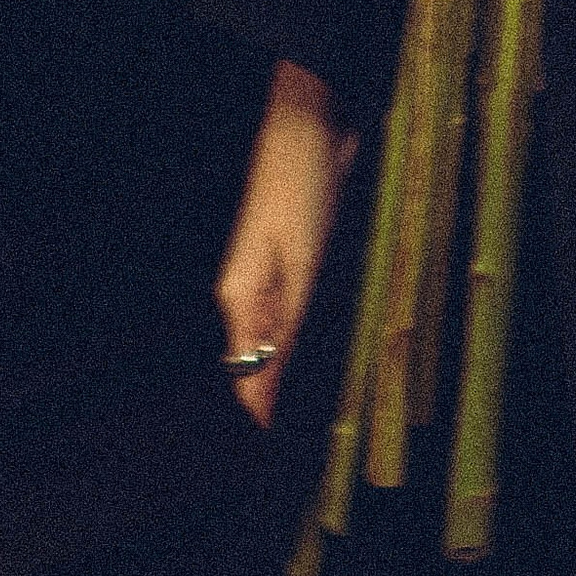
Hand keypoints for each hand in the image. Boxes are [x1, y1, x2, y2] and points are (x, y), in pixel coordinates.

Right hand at [215, 62, 355, 430]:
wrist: (311, 124)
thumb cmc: (300, 189)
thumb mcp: (300, 264)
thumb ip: (283, 330)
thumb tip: (262, 400)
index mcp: (238, 295)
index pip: (244, 372)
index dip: (262, 410)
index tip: (284, 451)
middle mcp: (247, 289)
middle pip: (263, 356)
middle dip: (286, 390)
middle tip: (320, 431)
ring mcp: (270, 271)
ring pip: (284, 333)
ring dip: (304, 358)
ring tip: (333, 397)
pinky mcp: (295, 254)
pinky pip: (301, 305)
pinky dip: (316, 324)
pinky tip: (337, 338)